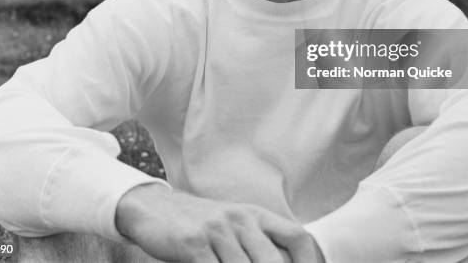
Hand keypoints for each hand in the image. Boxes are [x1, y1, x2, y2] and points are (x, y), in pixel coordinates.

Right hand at [115, 184, 324, 261]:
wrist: (154, 209)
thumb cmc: (202, 226)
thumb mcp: (234, 227)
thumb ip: (258, 245)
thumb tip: (287, 261)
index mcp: (256, 216)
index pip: (297, 237)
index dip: (313, 261)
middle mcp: (241, 219)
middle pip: (274, 261)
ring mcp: (217, 230)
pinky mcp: (193, 243)